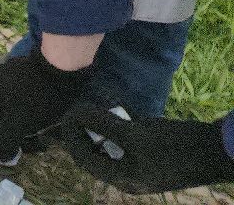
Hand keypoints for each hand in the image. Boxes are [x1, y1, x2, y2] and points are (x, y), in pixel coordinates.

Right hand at [0, 47, 91, 158]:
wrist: (60, 67)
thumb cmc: (34, 96)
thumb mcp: (19, 123)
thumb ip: (5, 142)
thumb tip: (0, 156)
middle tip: (2, 136)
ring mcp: (3, 73)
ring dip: (5, 114)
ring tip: (22, 128)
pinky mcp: (20, 72)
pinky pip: (11, 92)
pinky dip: (16, 105)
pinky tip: (30, 113)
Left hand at [57, 106, 233, 192]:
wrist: (218, 151)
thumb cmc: (174, 146)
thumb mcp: (135, 133)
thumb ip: (102, 124)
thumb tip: (74, 113)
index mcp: (122, 178)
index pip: (82, 158)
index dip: (71, 135)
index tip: (68, 112)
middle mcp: (130, 178)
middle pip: (95, 154)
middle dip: (85, 132)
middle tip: (81, 110)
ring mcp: (143, 170)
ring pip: (112, 148)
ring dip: (103, 129)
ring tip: (98, 108)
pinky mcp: (155, 159)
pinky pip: (129, 145)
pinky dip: (121, 130)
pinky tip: (121, 112)